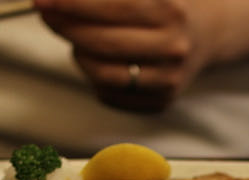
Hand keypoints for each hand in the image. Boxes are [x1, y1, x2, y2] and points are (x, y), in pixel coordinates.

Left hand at [34, 0, 221, 112]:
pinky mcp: (161, 101)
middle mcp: (173, 47)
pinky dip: (93, 77)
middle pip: (102, 42)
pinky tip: (97, 60)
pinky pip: (109, 95)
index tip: (43, 0)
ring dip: (78, 54)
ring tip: (76, 39)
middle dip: (66, 27)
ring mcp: (169, 79)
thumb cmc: (164, 6)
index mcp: (170, 10)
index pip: (110, 7)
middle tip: (48, 15)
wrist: (205, 34)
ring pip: (102, 74)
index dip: (71, 4)